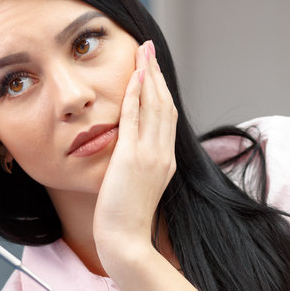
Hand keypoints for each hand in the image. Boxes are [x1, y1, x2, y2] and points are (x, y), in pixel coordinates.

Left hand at [92, 40, 176, 270]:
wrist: (125, 240)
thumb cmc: (123, 221)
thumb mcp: (135, 188)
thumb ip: (135, 167)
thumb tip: (124, 154)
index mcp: (165, 161)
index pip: (166, 117)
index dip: (160, 91)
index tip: (152, 71)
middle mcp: (163, 154)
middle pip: (164, 104)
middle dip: (156, 74)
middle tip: (149, 50)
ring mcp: (150, 155)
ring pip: (153, 105)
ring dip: (148, 75)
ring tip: (142, 52)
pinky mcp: (132, 157)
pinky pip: (135, 117)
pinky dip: (135, 94)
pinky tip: (133, 76)